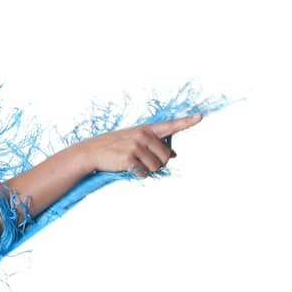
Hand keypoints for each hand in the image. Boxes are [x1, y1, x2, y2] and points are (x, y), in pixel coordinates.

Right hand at [77, 113, 202, 177]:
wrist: (91, 152)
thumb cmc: (114, 147)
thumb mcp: (134, 141)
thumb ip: (154, 144)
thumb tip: (174, 154)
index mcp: (145, 129)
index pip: (169, 125)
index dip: (186, 122)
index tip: (200, 117)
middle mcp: (143, 135)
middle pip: (166, 155)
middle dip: (159, 163)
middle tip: (144, 162)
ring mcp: (136, 146)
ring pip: (156, 166)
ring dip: (148, 170)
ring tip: (135, 164)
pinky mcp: (130, 158)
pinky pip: (144, 173)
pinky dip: (138, 174)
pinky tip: (128, 168)